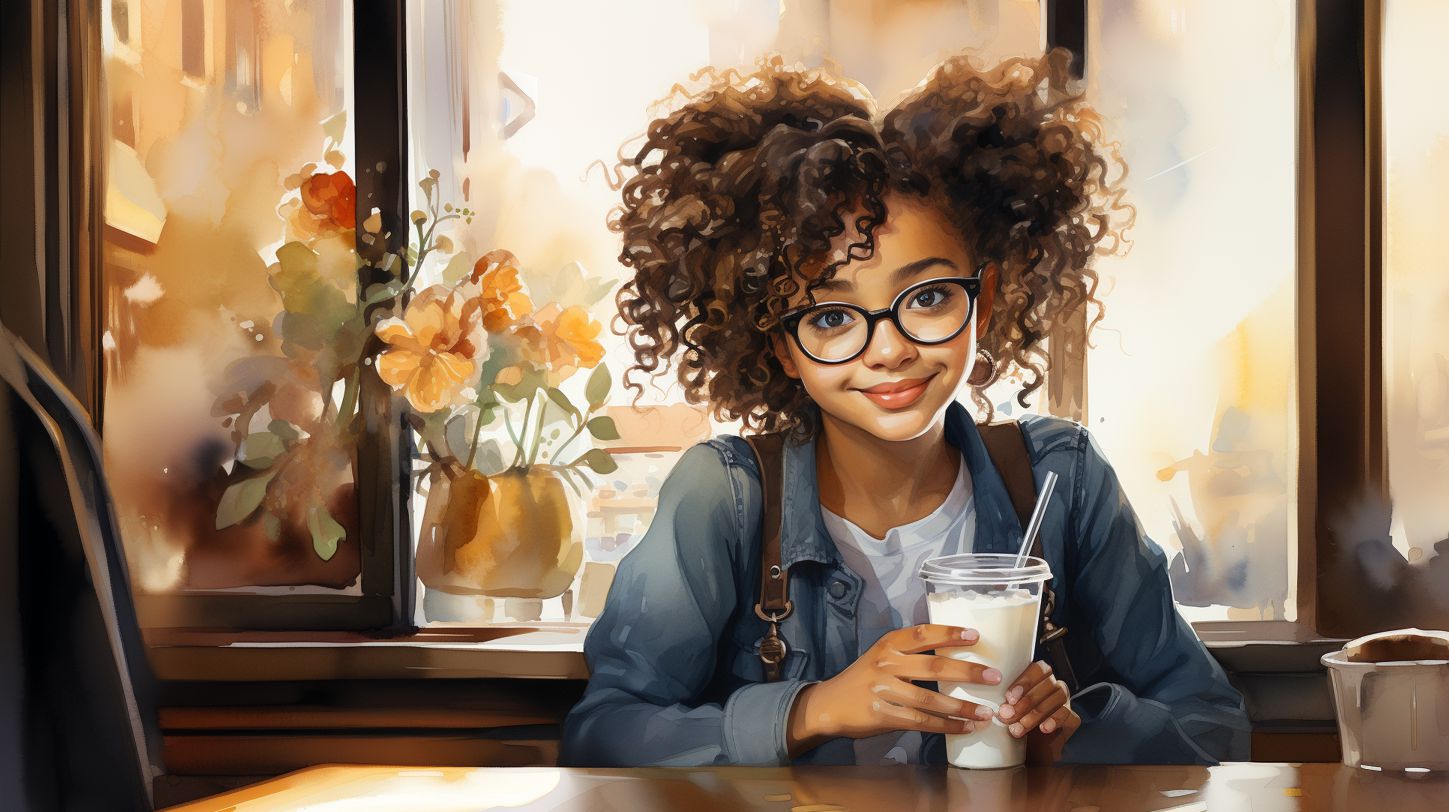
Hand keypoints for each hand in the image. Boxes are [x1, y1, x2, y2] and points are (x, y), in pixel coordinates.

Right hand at [785, 624, 1002, 756]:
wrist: (829, 704)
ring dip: (962, 707)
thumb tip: (955, 655)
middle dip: (967, 672)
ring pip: (931, 699)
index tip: (976, 636)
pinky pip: (921, 722)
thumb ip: (910, 654)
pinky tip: (965, 728)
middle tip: (994, 676)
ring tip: (986, 712)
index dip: (950, 634)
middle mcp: (886, 664)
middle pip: (934, 667)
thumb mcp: (881, 656)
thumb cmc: (863, 679)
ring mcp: (884, 690)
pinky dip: (946, 726)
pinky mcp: (883, 715)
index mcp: (888, 645)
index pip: (923, 634)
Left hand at [996, 660, 1079, 762]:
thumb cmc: (1014, 727)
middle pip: (1048, 683)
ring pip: (1058, 697)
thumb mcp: (1005, 712)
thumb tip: (995, 705)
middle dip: (1027, 700)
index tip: (1009, 697)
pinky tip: (1043, 728)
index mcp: (1037, 679)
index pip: (1038, 669)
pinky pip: (1068, 714)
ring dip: (1036, 712)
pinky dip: (1054, 720)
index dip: (1025, 680)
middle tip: (1009, 715)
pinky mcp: (1072, 719)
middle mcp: (1053, 686)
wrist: (1028, 753)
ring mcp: (1064, 702)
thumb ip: (1004, 704)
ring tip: (1019, 728)